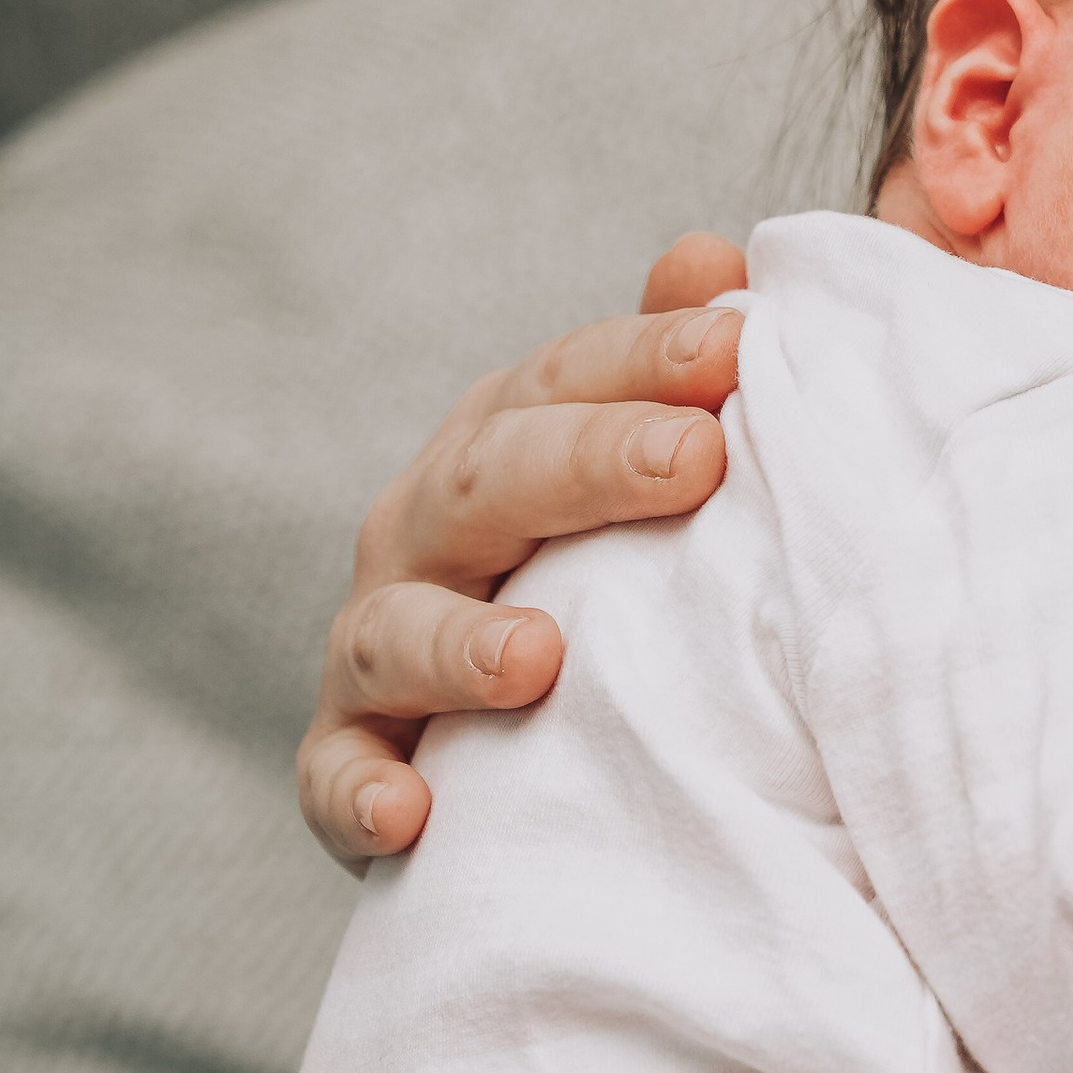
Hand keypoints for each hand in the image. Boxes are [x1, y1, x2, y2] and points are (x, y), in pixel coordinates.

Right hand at [298, 232, 749, 867]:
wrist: (535, 749)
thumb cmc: (609, 574)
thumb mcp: (644, 463)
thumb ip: (674, 366)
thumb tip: (714, 258)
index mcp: (503, 444)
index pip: (565, 379)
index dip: (645, 355)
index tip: (736, 347)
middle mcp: (428, 531)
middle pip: (488, 478)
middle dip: (586, 462)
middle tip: (694, 460)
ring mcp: (379, 647)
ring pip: (394, 630)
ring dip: (457, 642)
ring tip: (538, 657)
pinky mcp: (352, 764)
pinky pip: (336, 776)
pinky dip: (360, 792)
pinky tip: (408, 814)